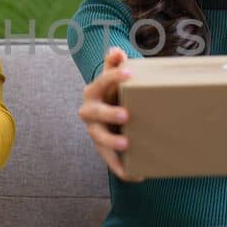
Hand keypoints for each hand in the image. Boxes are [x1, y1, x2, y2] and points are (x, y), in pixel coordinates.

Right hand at [76, 47, 142, 181]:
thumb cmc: (115, 93)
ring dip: (111, 143)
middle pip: (94, 113)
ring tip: (126, 144)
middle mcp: (89, 112)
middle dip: (108, 114)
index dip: (113, 76)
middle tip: (126, 115)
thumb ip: (114, 63)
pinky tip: (137, 175)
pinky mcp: (103, 149)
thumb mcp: (114, 76)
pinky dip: (122, 169)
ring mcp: (95, 132)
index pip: (100, 81)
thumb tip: (116, 51)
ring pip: (99, 139)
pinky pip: (110, 161)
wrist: (108, 112)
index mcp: (93, 92)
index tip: (129, 73)